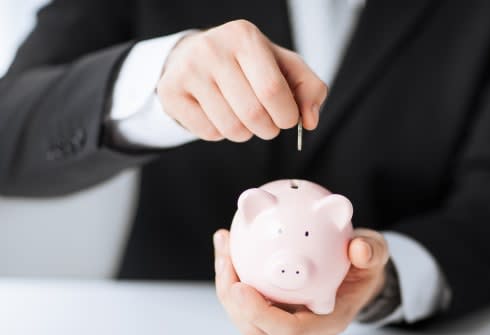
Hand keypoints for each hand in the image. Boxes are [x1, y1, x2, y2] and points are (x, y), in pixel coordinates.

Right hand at [157, 20, 327, 141]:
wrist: (196, 57)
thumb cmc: (248, 65)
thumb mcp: (283, 67)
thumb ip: (309, 89)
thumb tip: (310, 121)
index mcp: (245, 37)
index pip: (273, 91)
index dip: (286, 115)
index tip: (286, 119)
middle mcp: (213, 49)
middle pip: (253, 114)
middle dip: (268, 129)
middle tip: (267, 125)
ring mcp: (188, 70)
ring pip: (231, 128)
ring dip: (245, 134)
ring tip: (243, 118)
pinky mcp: (171, 92)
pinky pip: (209, 133)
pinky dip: (221, 133)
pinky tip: (219, 115)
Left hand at [213, 227, 390, 334]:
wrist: (356, 275)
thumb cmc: (363, 268)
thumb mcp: (375, 254)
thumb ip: (371, 251)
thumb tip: (358, 249)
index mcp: (326, 323)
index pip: (289, 331)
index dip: (261, 315)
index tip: (240, 286)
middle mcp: (302, 331)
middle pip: (255, 328)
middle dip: (232, 298)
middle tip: (225, 258)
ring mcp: (284, 323)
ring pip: (244, 316)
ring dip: (226, 283)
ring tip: (223, 245)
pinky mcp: (271, 311)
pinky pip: (245, 299)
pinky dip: (232, 274)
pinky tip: (228, 244)